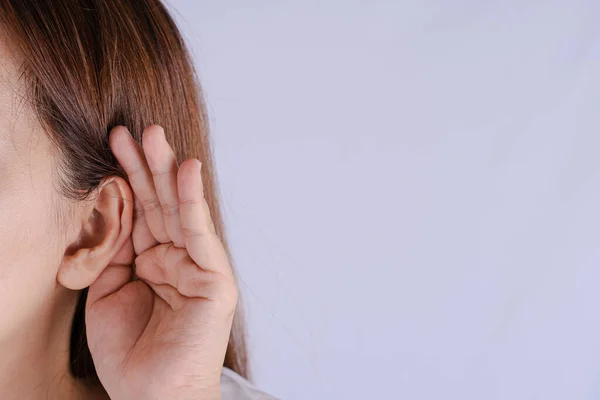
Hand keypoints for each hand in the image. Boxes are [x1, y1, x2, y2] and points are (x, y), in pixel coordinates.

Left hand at [85, 125, 236, 399]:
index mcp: (152, 261)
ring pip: (180, 211)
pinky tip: (186, 170)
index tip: (114, 148)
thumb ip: (111, 251)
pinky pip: (201, 234)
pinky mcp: (215, 279)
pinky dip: (193, 202)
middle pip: (160, 204)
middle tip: (135, 131)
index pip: (140, 213)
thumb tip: (111, 209)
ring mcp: (199, 266)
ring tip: (153, 136)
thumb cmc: (131, 353)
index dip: (127, 180)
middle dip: (147, 166)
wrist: (153, 396)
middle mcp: (177, 258)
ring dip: (167, 172)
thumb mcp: (105, 292)